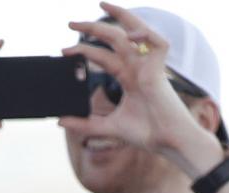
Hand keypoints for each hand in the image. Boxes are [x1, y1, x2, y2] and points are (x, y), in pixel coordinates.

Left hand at [67, 6, 220, 170]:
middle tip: (70, 23)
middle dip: (93, 27)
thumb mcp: (110, 127)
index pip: (103, 56)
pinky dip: (146, 34)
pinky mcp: (161, 69)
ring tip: (100, 4)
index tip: (64, 52)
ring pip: (135, 30)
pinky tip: (130, 35)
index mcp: (128, 77)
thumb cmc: (148, 134)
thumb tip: (60, 121)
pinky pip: (157, 42)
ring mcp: (149, 65)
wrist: (168, 143)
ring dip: (120, 14)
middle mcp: (138, 66)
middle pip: (114, 38)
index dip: (84, 51)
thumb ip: (85, 123)